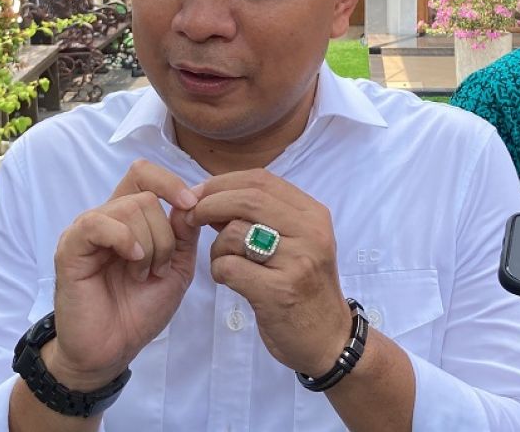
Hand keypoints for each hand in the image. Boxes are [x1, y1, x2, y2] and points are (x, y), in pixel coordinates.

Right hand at [46, 160, 200, 389]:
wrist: (111, 350)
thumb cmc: (140, 310)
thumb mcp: (177, 268)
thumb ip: (184, 233)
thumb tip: (192, 198)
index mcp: (129, 218)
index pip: (144, 174)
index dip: (171, 182)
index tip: (193, 206)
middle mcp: (106, 218)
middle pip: (145, 195)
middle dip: (165, 235)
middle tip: (159, 269)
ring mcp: (87, 231)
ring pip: (129, 208)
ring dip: (149, 245)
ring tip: (143, 275)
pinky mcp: (70, 248)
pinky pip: (98, 223)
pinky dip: (125, 239)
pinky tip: (133, 261)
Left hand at [189, 169, 352, 377]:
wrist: (328, 339)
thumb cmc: (305, 287)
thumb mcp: (296, 243)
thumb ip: (262, 217)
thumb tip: (210, 195)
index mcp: (313, 214)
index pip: (261, 180)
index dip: (222, 182)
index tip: (198, 194)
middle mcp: (311, 233)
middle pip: (247, 199)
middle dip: (209, 204)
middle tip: (190, 217)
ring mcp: (297, 262)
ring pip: (234, 233)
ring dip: (216, 247)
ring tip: (225, 263)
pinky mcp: (279, 291)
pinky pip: (229, 267)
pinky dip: (218, 271)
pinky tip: (229, 281)